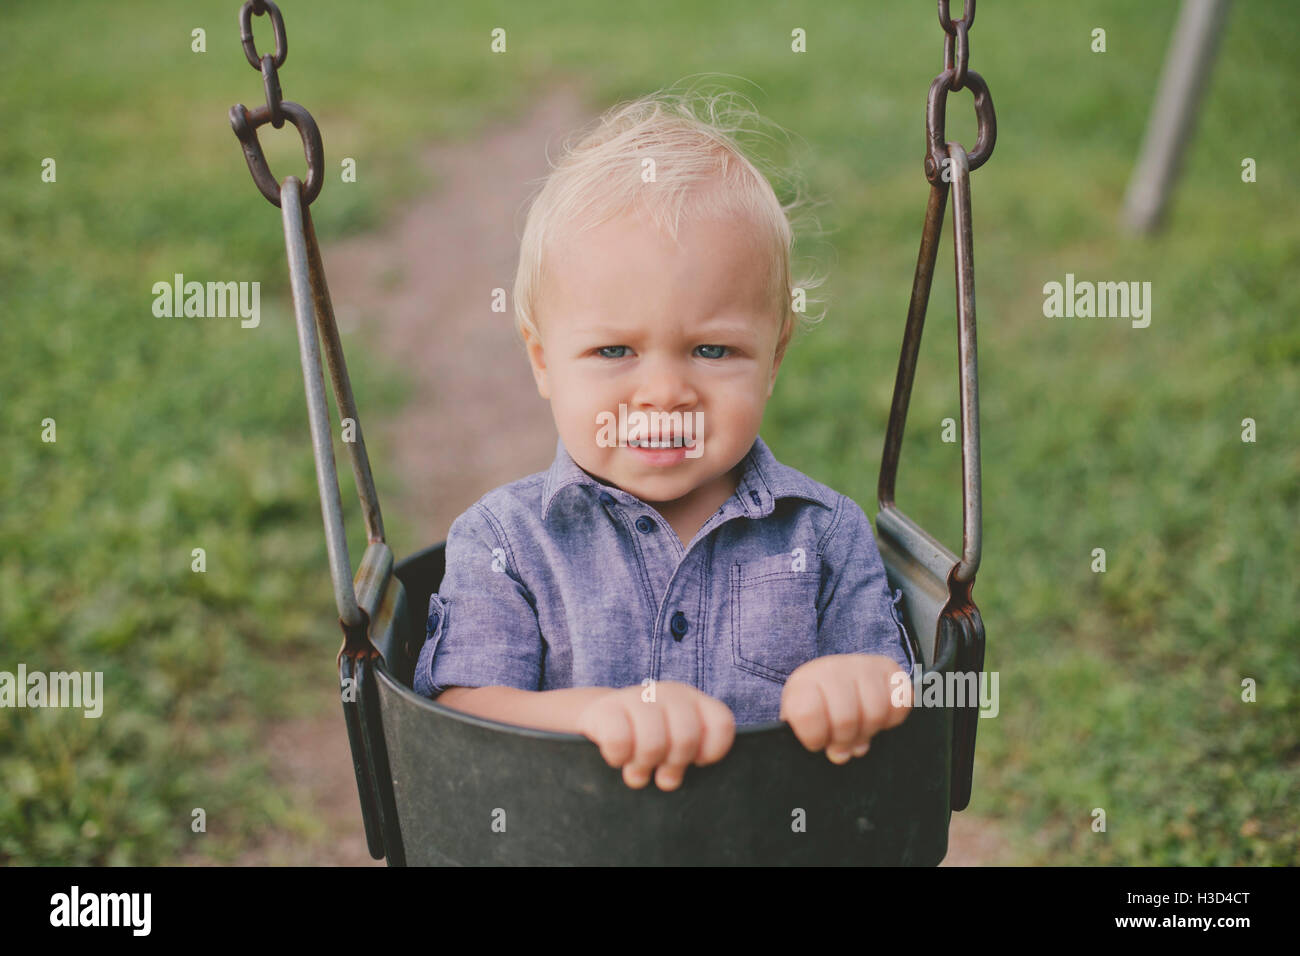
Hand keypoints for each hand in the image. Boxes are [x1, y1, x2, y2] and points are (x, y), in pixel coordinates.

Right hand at [577, 680, 734, 790]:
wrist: (600, 717)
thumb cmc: (646, 740)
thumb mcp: (675, 744)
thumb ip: (689, 757)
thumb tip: (677, 780)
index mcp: (694, 701)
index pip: (720, 724)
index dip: (711, 752)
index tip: (695, 762)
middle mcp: (669, 693)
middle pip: (686, 738)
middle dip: (673, 764)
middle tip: (661, 774)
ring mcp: (637, 697)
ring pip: (652, 743)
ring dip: (643, 766)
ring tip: (638, 771)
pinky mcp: (606, 708)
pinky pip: (618, 742)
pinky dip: (618, 758)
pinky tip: (617, 759)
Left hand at [779, 654, 911, 763]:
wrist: (832, 677)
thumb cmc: (816, 706)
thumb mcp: (801, 722)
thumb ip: (813, 739)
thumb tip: (840, 754)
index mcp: (804, 683)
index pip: (808, 714)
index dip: (815, 738)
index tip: (817, 742)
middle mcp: (833, 669)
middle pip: (846, 719)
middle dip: (845, 741)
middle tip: (843, 743)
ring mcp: (863, 666)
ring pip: (875, 713)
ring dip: (869, 731)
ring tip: (860, 731)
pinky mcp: (890, 669)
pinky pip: (901, 702)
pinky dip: (892, 719)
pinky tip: (879, 718)